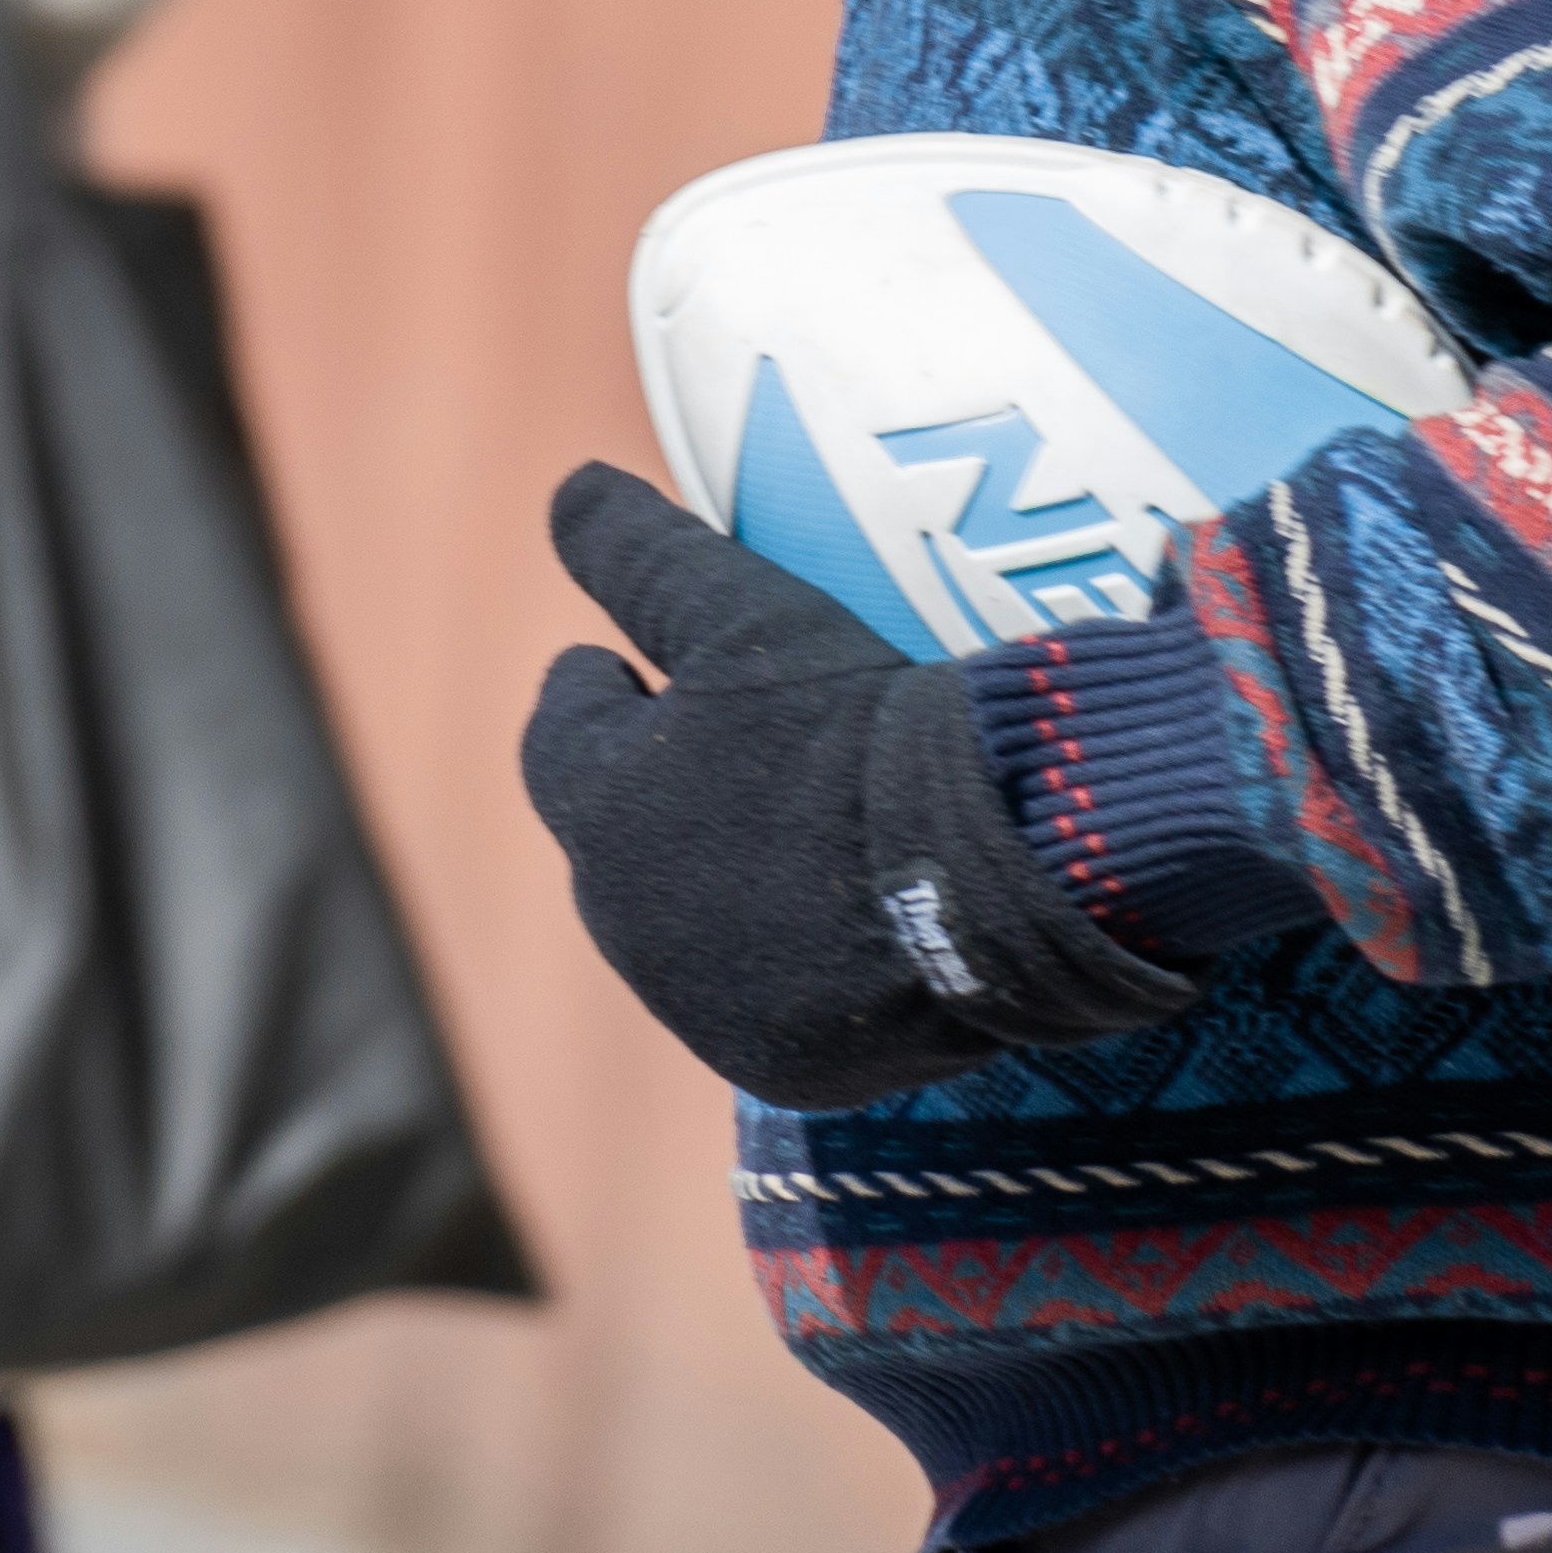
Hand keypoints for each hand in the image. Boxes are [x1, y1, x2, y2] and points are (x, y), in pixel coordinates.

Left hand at [519, 464, 1195, 1111]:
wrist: (992, 869)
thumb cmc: (856, 725)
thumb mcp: (744, 612)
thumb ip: (638, 553)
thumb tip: (567, 490)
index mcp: (601, 808)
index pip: (559, 739)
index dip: (587, 695)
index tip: (609, 667)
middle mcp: (627, 920)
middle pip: (613, 843)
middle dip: (642, 794)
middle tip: (702, 751)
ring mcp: (701, 1002)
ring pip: (682, 928)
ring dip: (709, 882)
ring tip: (779, 835)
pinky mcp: (778, 1062)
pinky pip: (762, 998)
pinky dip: (782, 957)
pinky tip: (835, 919)